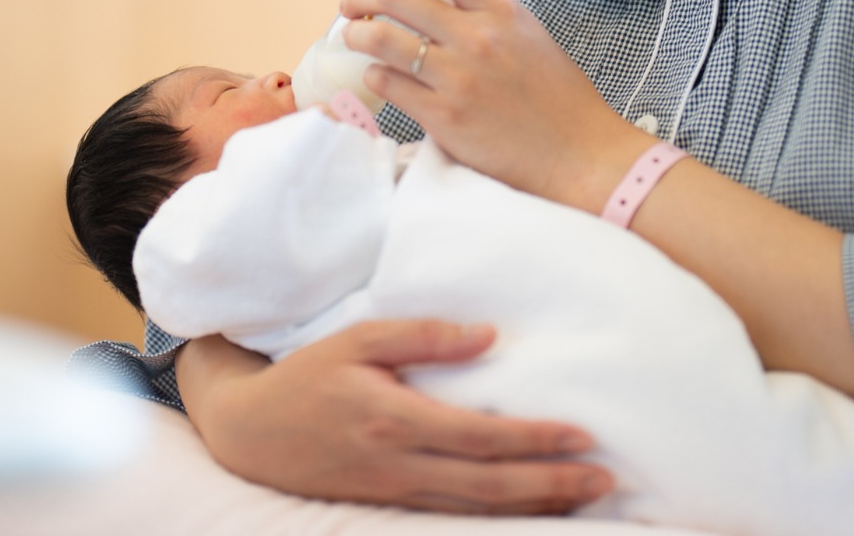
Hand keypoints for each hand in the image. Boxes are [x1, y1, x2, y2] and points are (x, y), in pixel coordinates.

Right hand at [179, 320, 611, 513]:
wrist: (249, 433)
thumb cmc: (307, 377)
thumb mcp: (357, 339)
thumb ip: (423, 335)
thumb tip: (488, 335)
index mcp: (394, 420)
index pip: (480, 437)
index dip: (534, 439)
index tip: (581, 434)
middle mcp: (399, 466)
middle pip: (489, 485)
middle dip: (551, 484)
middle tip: (604, 478)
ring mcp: (393, 493)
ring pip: (477, 510)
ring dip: (533, 505)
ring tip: (583, 497)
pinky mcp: (387, 506)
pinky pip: (454, 517)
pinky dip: (497, 516)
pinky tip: (527, 509)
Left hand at [340, 0, 650, 206]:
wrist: (579, 156)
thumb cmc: (558, 100)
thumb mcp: (530, 36)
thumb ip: (488, 16)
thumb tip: (438, 1)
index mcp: (501, 11)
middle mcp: (478, 37)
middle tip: (352, 6)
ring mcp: (458, 78)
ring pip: (380, 39)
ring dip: (356, 35)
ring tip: (355, 39)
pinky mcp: (444, 118)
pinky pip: (387, 84)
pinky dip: (373, 76)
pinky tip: (379, 77)